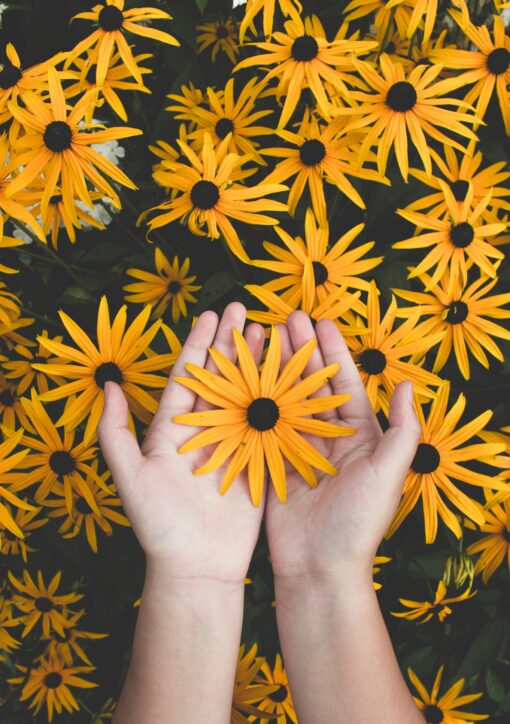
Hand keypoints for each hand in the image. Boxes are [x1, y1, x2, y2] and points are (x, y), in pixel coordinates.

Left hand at [98, 302, 265, 584]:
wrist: (196, 567)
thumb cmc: (158, 525)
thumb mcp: (129, 477)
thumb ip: (115, 433)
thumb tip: (108, 386)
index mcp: (172, 429)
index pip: (188, 376)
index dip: (199, 344)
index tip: (212, 314)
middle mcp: (204, 431)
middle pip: (220, 377)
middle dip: (232, 343)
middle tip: (247, 310)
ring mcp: (232, 445)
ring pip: (247, 394)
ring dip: (257, 363)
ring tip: (270, 332)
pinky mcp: (256, 462)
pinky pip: (268, 425)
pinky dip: (280, 399)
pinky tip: (291, 376)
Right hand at [264, 311, 421, 585]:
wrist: (319, 568)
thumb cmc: (358, 523)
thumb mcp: (388, 474)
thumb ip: (402, 430)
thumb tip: (407, 384)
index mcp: (359, 436)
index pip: (344, 383)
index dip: (332, 351)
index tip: (319, 321)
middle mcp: (328, 437)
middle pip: (312, 384)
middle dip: (299, 350)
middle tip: (284, 319)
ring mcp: (298, 449)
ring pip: (285, 399)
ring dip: (275, 369)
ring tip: (261, 338)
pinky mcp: (273, 464)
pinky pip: (264, 426)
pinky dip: (254, 401)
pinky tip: (242, 378)